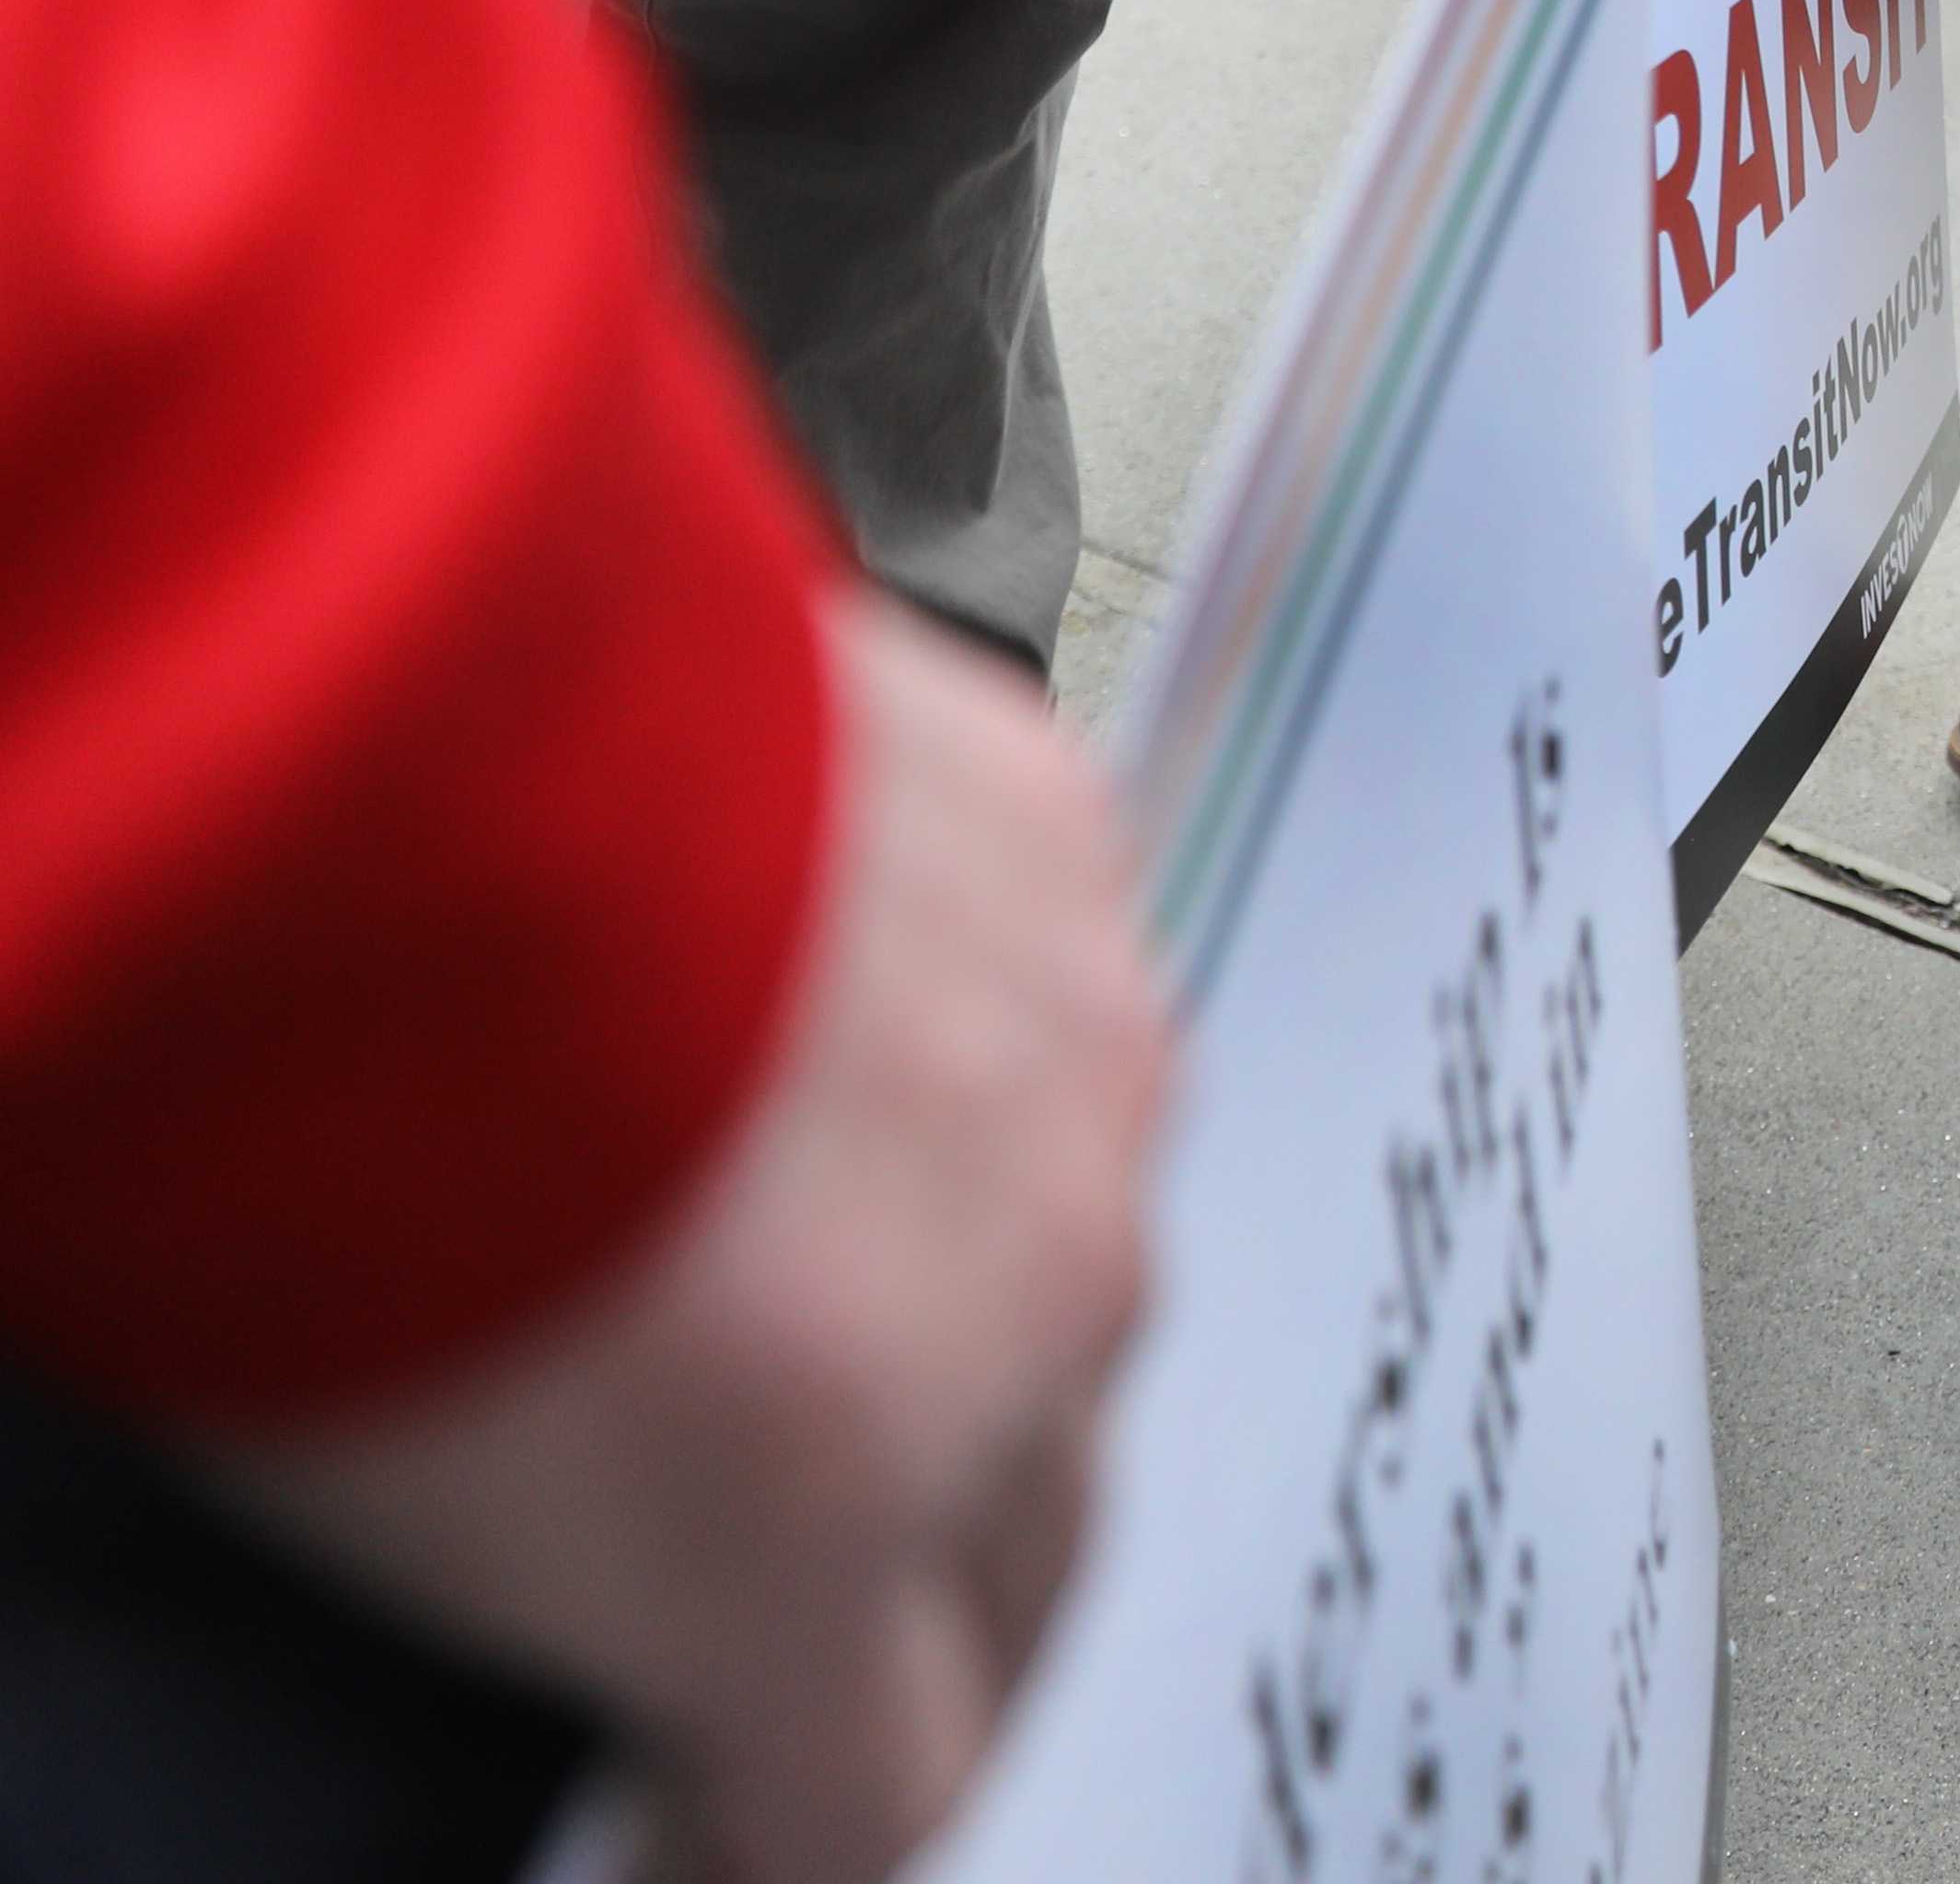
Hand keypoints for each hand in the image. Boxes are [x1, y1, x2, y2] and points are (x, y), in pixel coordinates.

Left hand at [200, 596, 1171, 1883]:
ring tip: (771, 1195)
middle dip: (920, 1557)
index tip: (717, 1797)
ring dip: (956, 1247)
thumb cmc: (310, 1116)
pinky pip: (1049, 983)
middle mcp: (1018, 1320)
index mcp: (820, 1540)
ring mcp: (1076, 1072)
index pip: (884, 1784)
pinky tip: (794, 969)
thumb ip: (590, 1579)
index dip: (784, 1815)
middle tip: (772, 1522)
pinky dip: (947, 1004)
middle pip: (1034, 1525)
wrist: (372, 755)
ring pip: (1064, 1227)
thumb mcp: (383, 1487)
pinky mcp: (1070, 849)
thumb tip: (623, 1586)